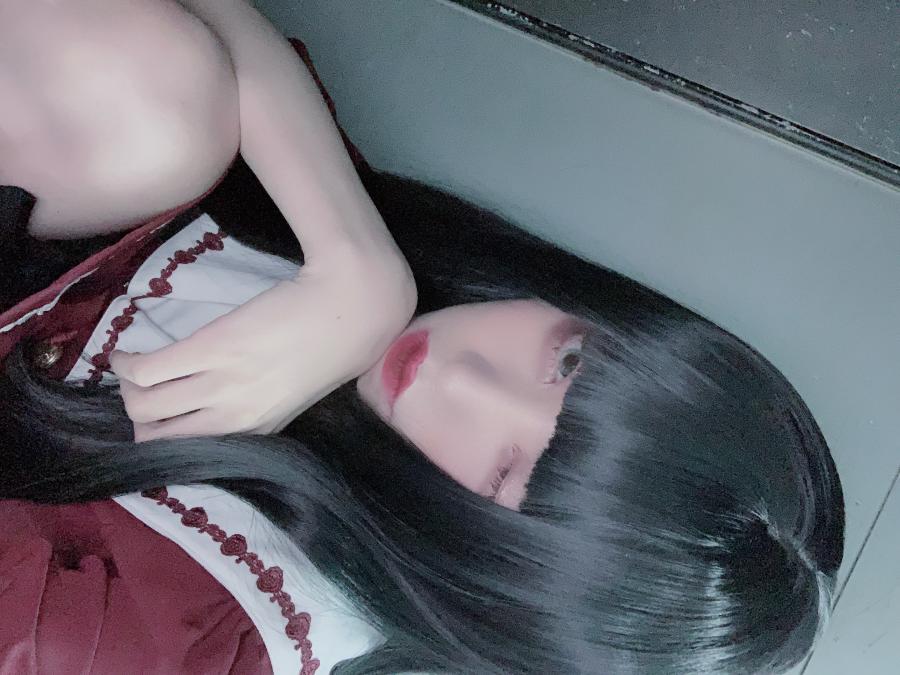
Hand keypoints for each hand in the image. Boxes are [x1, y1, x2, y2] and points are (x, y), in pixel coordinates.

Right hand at [110, 248, 414, 440]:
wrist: (352, 307)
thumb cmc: (330, 345)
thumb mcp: (292, 393)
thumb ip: (256, 407)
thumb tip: (213, 406)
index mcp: (258, 433)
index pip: (190, 457)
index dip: (162, 441)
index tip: (153, 422)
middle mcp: (236, 418)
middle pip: (155, 437)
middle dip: (138, 418)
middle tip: (140, 391)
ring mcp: (222, 385)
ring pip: (142, 405)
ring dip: (127, 389)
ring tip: (131, 369)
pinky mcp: (211, 348)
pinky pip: (145, 369)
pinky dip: (124, 363)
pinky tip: (125, 354)